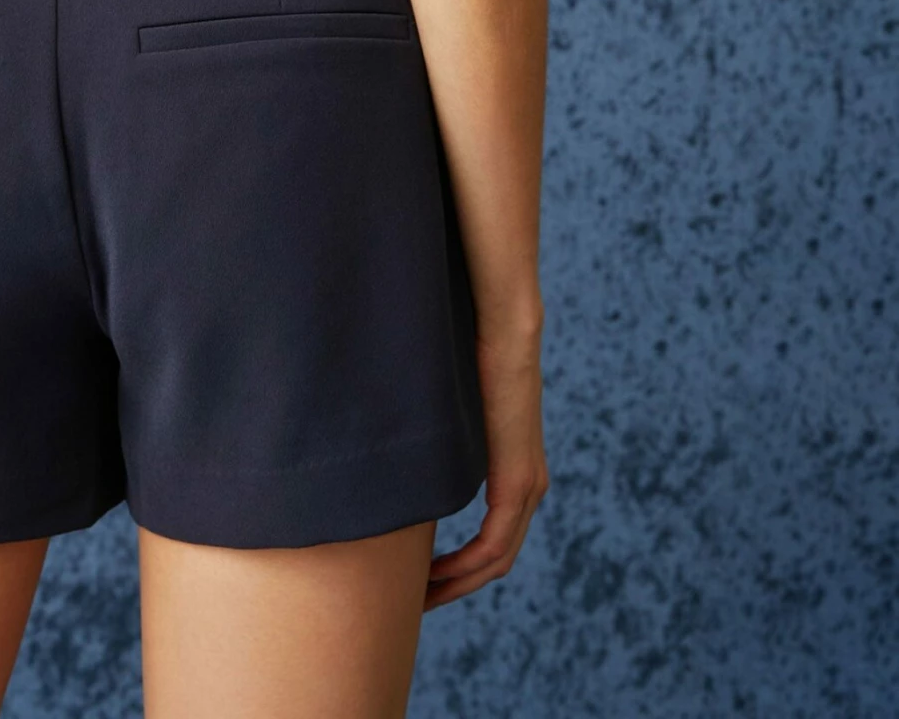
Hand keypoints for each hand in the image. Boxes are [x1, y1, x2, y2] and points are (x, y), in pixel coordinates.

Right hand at [424, 325, 548, 609]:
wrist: (502, 330)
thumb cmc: (471, 356)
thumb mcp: (454, 410)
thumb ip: (440, 433)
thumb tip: (401, 438)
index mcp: (517, 471)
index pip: (494, 540)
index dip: (460, 567)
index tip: (423, 578)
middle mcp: (530, 488)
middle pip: (496, 561)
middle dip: (456, 586)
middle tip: (418, 601)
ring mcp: (528, 487)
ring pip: (496, 561)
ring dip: (459, 584)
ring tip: (421, 596)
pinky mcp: (517, 482)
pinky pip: (494, 545)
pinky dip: (465, 567)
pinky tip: (435, 575)